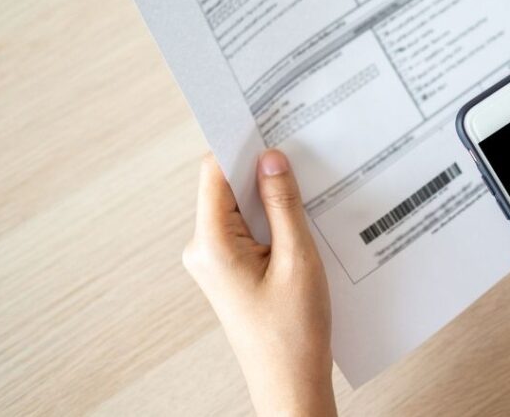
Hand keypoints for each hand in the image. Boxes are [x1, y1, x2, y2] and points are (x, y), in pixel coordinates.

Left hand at [183, 151, 336, 416]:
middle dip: (262, 170)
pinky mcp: (230, 270)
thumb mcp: (298, 258)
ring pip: (240, 207)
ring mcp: (215, 260)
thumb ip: (283, 204)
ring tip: (306, 192)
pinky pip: (247, 228)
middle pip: (227, 186)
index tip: (269, 124)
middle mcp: (204, 248)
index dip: (242, 146)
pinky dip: (272, 218)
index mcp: (211, 243)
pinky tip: (299, 221)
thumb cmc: (293, 333)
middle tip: (299, 155)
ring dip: (270, 196)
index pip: (214, 172)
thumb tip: (271, 159)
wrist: (290, 384)